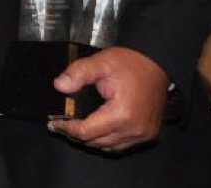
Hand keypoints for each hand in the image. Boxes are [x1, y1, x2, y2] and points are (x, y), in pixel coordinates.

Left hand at [46, 47, 168, 152]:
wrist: (157, 64)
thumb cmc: (131, 63)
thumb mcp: (101, 62)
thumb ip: (78, 73)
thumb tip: (59, 85)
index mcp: (122, 114)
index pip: (87, 132)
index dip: (67, 128)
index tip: (53, 123)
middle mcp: (134, 129)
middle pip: (96, 142)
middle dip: (75, 135)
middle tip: (60, 125)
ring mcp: (143, 134)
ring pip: (109, 147)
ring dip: (91, 140)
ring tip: (75, 128)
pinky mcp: (148, 134)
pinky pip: (122, 145)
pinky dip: (107, 140)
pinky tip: (96, 130)